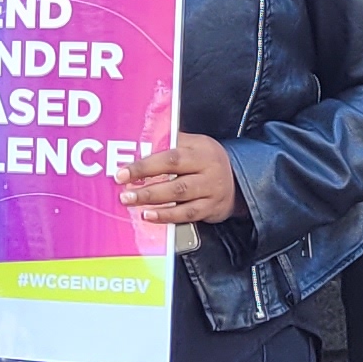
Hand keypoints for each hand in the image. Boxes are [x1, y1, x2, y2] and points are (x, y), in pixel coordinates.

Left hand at [118, 131, 241, 224]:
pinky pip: (187, 214)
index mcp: (200, 149)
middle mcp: (208, 168)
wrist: (239, 180)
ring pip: (180, 196)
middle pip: (175, 177)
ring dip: (154, 200)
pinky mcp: (211, 208)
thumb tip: (137, 147)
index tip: (123, 172)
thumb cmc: (206, 160)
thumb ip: (170, 145)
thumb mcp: (194, 145)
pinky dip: (168, 216)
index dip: (145, 165)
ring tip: (133, 202)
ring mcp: (211, 190)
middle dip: (146, 185)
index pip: (170, 156)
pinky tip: (151, 216)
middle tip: (124, 192)